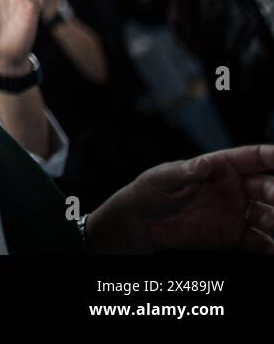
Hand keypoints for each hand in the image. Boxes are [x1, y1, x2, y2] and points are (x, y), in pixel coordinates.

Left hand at [87, 144, 273, 253]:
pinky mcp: (233, 236)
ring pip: (269, 215)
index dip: (272, 155)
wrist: (140, 222)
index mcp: (220, 167)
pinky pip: (259, 241)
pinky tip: (272, 247)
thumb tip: (203, 164)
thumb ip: (184, 171)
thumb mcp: (163, 177)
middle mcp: (234, 188)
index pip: (253, 157)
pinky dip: (269, 245)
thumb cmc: (151, 191)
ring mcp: (236, 213)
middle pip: (268, 188)